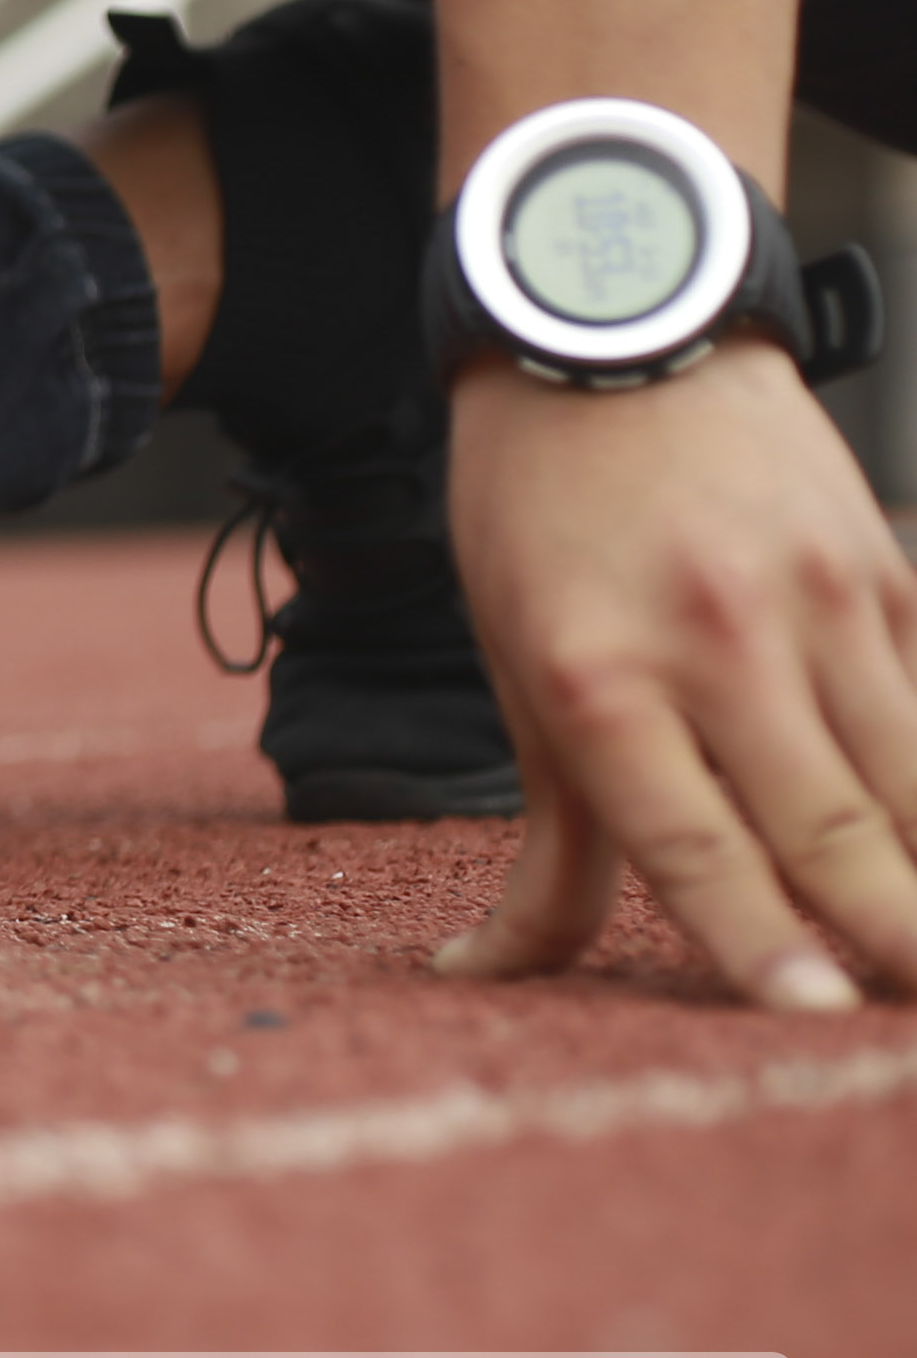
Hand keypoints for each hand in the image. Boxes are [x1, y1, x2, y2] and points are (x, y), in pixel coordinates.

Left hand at [437, 341, 916, 1011]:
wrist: (613, 328)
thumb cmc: (538, 522)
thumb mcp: (516, 666)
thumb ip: (548, 842)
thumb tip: (482, 976)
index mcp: (595, 673)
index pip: (692, 842)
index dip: (757, 941)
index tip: (809, 1021)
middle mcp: (713, 640)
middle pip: (831, 830)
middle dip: (893, 944)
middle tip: (904, 1030)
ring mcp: (817, 604)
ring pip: (913, 781)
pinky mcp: (889, 575)